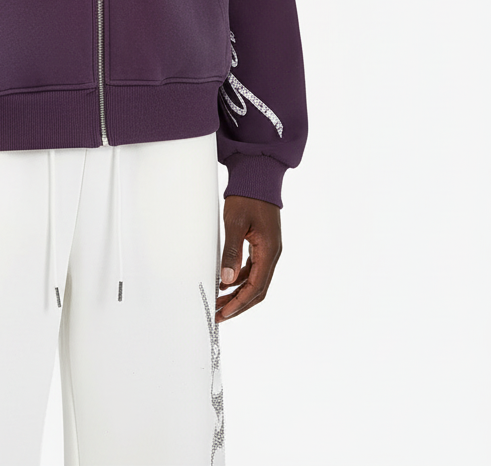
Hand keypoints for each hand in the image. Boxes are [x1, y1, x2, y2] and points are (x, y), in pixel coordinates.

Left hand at [215, 194, 281, 322]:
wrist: (258, 176)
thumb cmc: (248, 197)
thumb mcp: (235, 224)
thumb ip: (231, 253)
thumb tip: (226, 280)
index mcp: (269, 251)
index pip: (255, 287)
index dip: (239, 303)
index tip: (224, 313)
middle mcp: (272, 253)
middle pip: (257, 289)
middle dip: (239, 304)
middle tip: (219, 314)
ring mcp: (268, 249)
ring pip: (255, 280)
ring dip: (238, 293)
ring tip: (219, 301)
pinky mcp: (262, 244)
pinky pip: (252, 268)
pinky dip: (239, 278)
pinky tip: (225, 282)